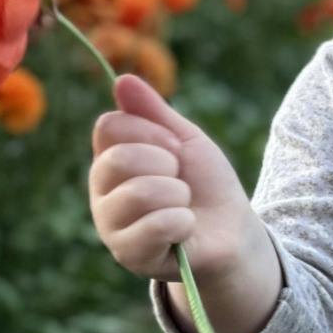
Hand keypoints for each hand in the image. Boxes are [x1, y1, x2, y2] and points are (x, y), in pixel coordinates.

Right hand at [88, 74, 257, 283]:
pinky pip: (156, 226)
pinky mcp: (128, 254)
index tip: (175, 148)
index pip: (109, 126)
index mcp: (110, 158)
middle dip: (166, 165)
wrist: (232, 229)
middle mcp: (101, 190)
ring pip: (138, 193)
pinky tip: (184, 229)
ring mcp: (110, 224)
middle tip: (180, 180)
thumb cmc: (205, 183)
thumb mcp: (185, 139)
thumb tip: (121, 78)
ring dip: (178, 195)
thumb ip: (154, 112)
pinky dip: (183, 222)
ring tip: (183, 205)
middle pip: (119, 159)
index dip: (152, 132)